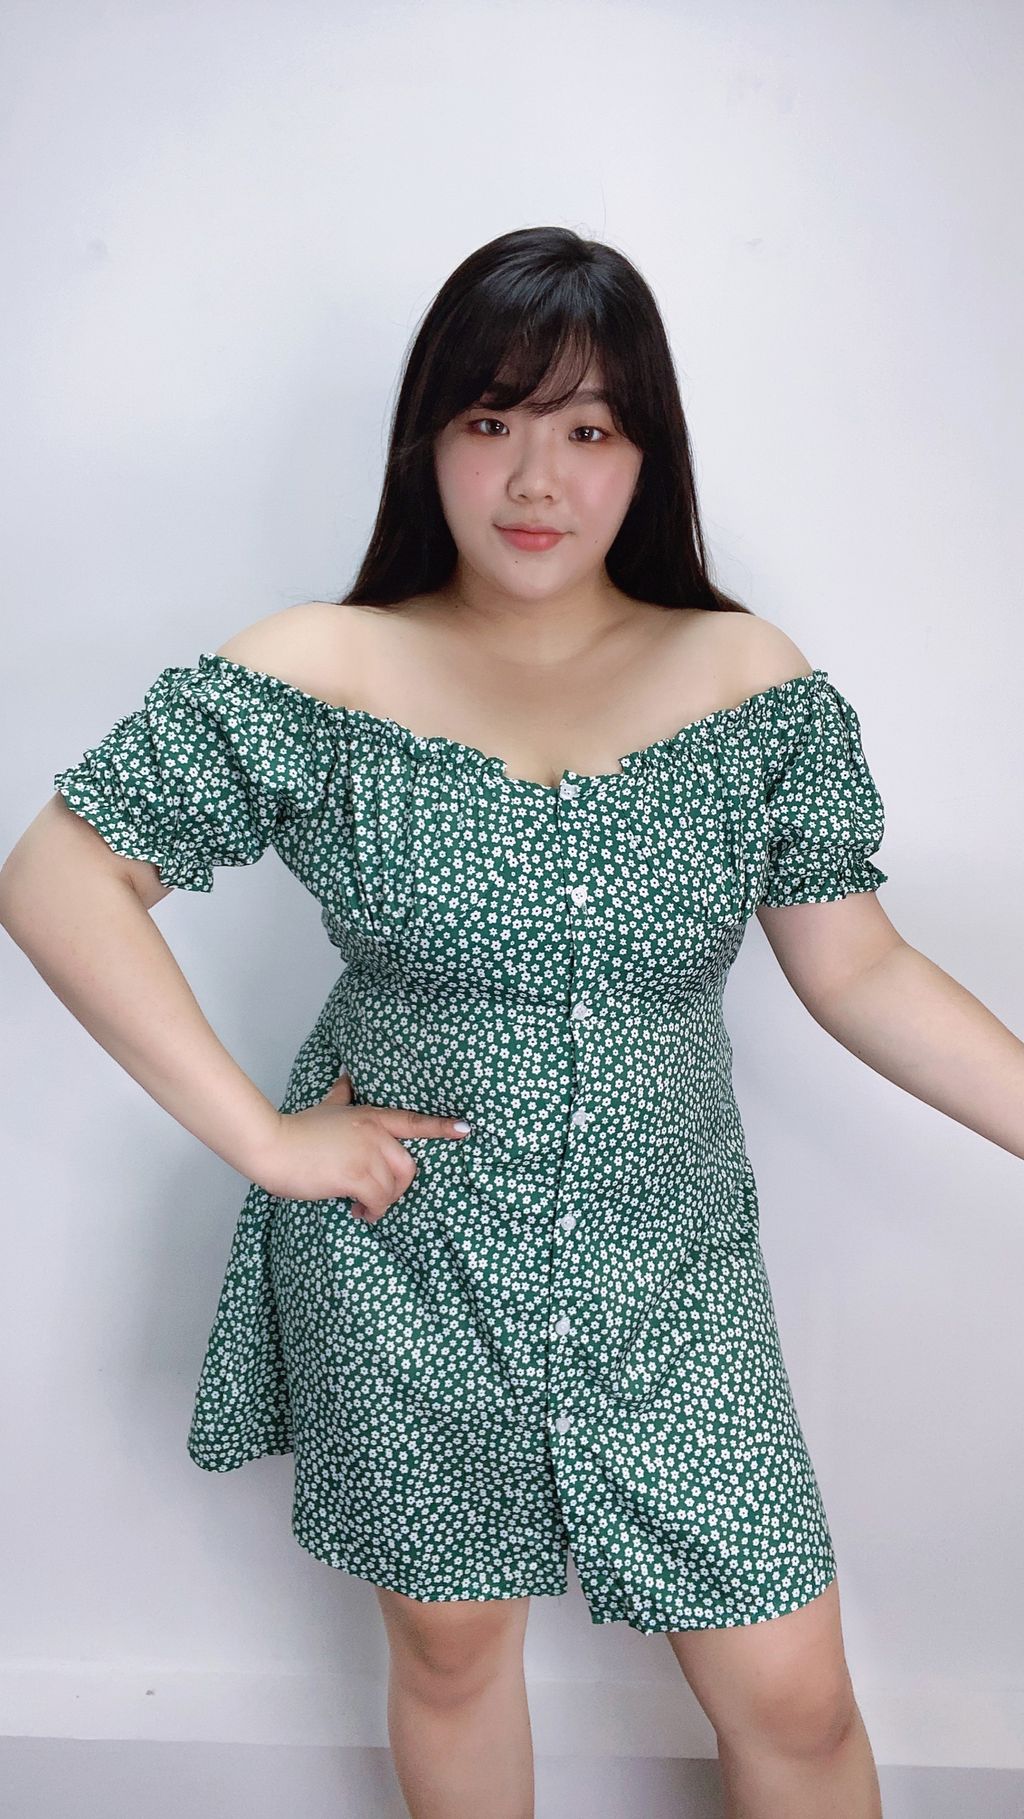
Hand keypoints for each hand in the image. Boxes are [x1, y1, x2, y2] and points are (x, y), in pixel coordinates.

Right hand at [253, 1068, 470, 1220]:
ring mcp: (367, 1154)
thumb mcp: (324, 1107)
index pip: (413, 1121)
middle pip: (408, 1166)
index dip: (441, 1126)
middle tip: (379, 1200)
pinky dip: (372, 1212)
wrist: (272, 1145)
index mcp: (371, 1117)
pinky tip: (358, 1212)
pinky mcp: (355, 1175)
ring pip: (393, 1187)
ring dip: (382, 1204)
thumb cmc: (296, 1130)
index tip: (466, 1129)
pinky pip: (378, 1199)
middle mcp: (375, 1134)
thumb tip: (347, 1077)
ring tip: (364, 1210)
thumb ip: (340, 1095)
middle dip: (398, 1188)